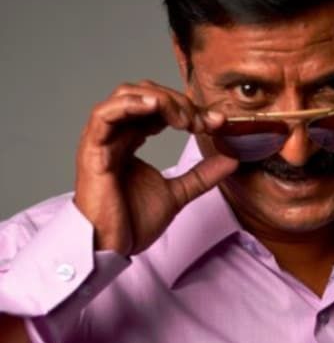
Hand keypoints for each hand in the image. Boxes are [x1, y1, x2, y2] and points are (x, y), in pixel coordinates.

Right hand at [74, 80, 236, 255]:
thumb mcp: (178, 193)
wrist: (112, 247)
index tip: (216, 123)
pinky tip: (154, 105)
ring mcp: (102, 140)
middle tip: (202, 122)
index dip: (188, 109)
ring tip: (184, 118)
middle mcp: (115, 135)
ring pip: (126, 96)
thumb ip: (201, 174)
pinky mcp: (92, 150)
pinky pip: (104, 115)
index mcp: (130, 140)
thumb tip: (232, 159)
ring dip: (159, 99)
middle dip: (178, 102)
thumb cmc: (132, 223)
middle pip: (144, 94)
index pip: (158, 109)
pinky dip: (130, 104)